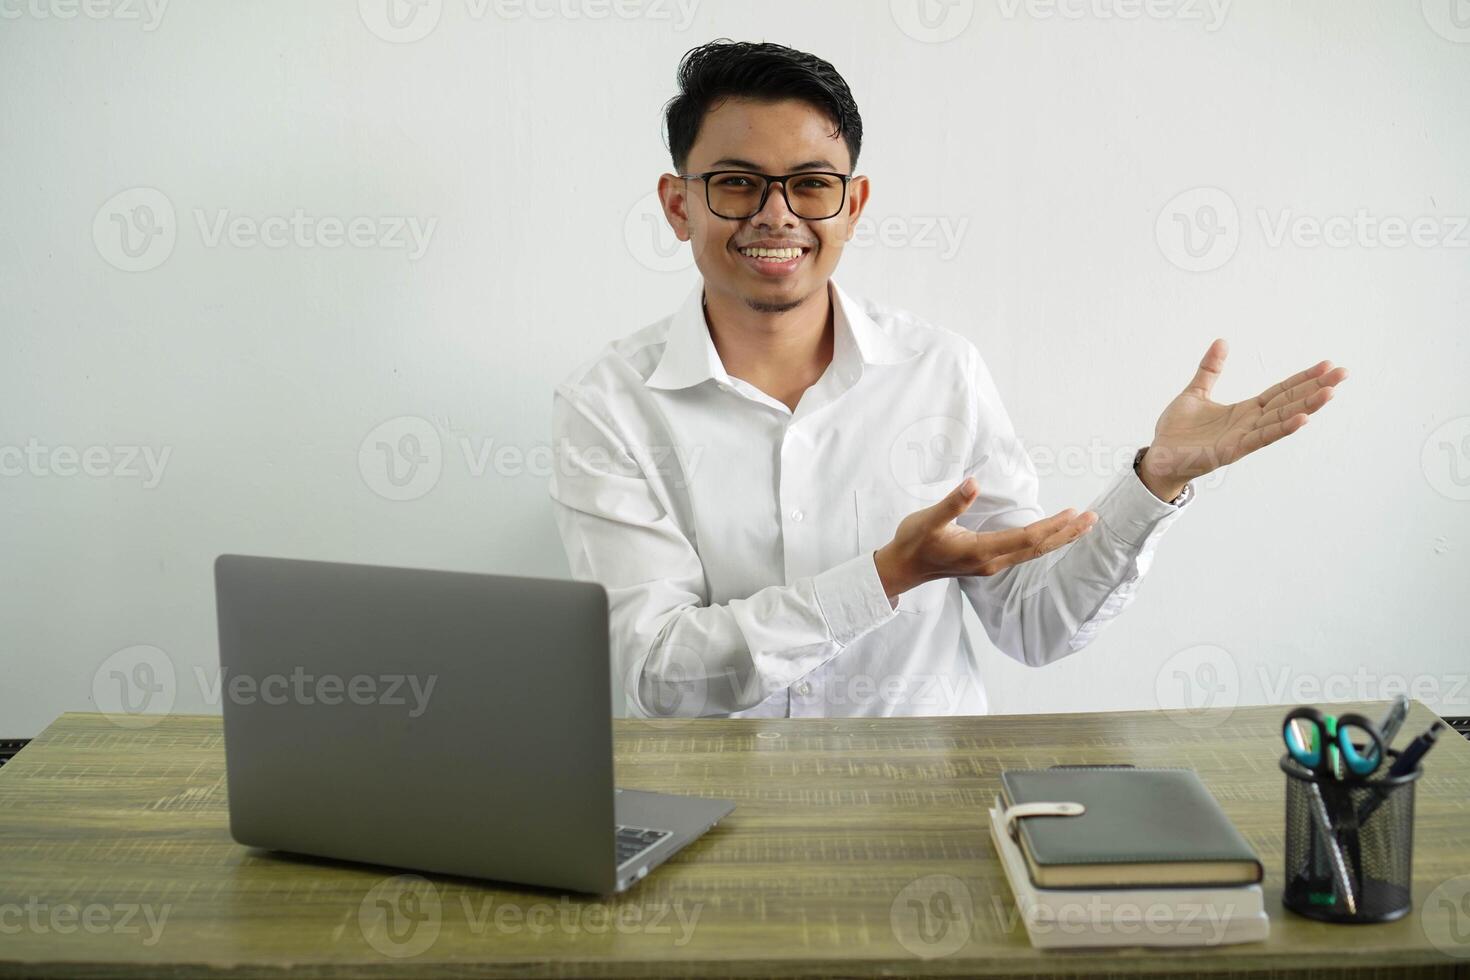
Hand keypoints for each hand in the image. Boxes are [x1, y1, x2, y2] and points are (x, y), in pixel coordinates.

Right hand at [873, 478, 1096, 602]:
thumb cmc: (913, 542)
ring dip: (1059, 538)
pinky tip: (1052, 535)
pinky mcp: (988, 562)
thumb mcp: (928, 519)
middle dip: (1067, 534)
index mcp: (980, 551)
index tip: (1074, 512)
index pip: (1026, 538)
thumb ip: (952, 503)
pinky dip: (1044, 542)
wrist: (902, 569)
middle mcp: (991, 562)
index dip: (1052, 526)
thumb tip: (973, 482)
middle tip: (1093, 518)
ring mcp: (991, 564)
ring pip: (1034, 552)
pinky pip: (1024, 552)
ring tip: (1081, 525)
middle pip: (1038, 548)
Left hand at [1138, 339, 1348, 501]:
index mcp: (1245, 410)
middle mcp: (1250, 423)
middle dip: (1316, 388)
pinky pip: (1261, 438)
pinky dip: (1282, 428)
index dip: (1302, 378)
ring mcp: (1244, 438)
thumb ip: (1210, 369)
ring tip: (1331, 393)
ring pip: (1281, 419)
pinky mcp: (1233, 451)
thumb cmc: (1177, 431)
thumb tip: (1222, 341)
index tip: (1327, 364)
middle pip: (1289, 402)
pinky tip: (1302, 419)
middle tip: (1344, 373)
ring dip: (1307, 406)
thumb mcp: (1195, 392)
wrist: (1159, 457)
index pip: (1280, 391)